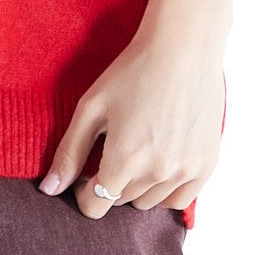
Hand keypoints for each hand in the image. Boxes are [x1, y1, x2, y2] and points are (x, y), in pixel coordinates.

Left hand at [39, 24, 225, 216]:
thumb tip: (49, 189)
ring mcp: (185, 172)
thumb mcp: (91, 107)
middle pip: (120, 201)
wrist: (183, 48)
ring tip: (138, 147)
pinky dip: (165, 189)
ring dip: (137, 185)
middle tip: (113, 146)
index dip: (82, 191)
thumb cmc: (133, 71)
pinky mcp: (206, 166)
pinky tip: (160, 160)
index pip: (95, 206)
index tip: (84, 171)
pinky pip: (179, 200)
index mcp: (124, 159)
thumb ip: (69, 152)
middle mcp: (157, 173)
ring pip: (149, 202)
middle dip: (110, 181)